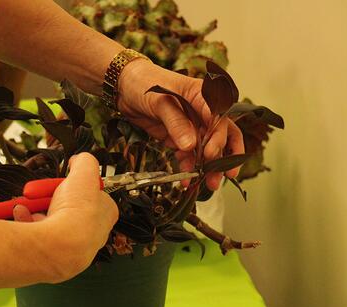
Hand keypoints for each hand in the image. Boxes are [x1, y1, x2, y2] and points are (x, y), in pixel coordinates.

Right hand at [13, 153, 117, 280]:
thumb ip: (84, 161)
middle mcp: (89, 234)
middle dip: (51, 197)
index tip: (67, 179)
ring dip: (35, 208)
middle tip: (43, 191)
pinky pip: (34, 234)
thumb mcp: (85, 172)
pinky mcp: (50, 254)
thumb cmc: (77, 214)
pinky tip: (20, 212)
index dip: (80, 185)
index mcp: (104, 216)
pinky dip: (25, 221)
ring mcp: (69, 246)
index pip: (95, 197)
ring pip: (49, 221)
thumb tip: (79, 159)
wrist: (58, 246)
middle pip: (68, 208)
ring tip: (26, 202)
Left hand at [117, 59, 244, 189]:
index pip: (219, 118)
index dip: (219, 138)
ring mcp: (190, 124)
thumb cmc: (143, 83)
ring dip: (208, 166)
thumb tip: (190, 145)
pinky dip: (189, 165)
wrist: (124, 86)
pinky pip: (188, 153)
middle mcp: (201, 111)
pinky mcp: (178, 135)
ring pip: (206, 148)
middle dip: (223, 157)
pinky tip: (187, 177)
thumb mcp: (160, 101)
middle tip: (221, 176)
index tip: (211, 154)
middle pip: (221, 135)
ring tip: (208, 184)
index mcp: (202, 95)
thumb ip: (175, 123)